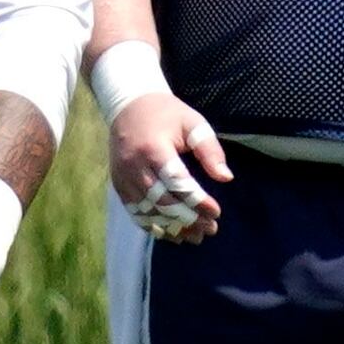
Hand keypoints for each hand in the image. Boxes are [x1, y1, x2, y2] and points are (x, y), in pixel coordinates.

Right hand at [109, 87, 229, 244]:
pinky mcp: (118, 184)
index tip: (217, 212)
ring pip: (147, 211)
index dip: (197, 201)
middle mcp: (134, 166)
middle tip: (211, 228)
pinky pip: (134, 211)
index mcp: (154, 149)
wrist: (128, 106)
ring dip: (172, 227)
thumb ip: (210, 149)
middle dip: (188, 218)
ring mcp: (123, 176)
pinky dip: (152, 225)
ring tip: (195, 237)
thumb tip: (225, 178)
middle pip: (162, 201)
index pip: (177, 182)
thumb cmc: (166, 114)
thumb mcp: (193, 123)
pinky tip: (172, 234)